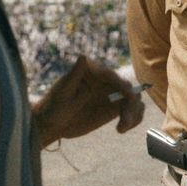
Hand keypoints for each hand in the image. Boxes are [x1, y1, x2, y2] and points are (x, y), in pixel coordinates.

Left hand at [31, 56, 145, 147]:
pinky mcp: (114, 109)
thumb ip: (75, 75)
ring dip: (133, 113)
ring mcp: (112, 95)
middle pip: (127, 89)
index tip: (129, 96)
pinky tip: (123, 128)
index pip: (112, 76)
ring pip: (133, 101)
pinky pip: (131, 111)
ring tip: (122, 128)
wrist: (52, 124)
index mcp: (93, 73)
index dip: (122, 86)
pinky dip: (133, 119)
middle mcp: (106, 82)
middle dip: (130, 104)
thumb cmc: (52, 107)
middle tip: (125, 121)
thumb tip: (83, 57)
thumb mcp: (62, 92)